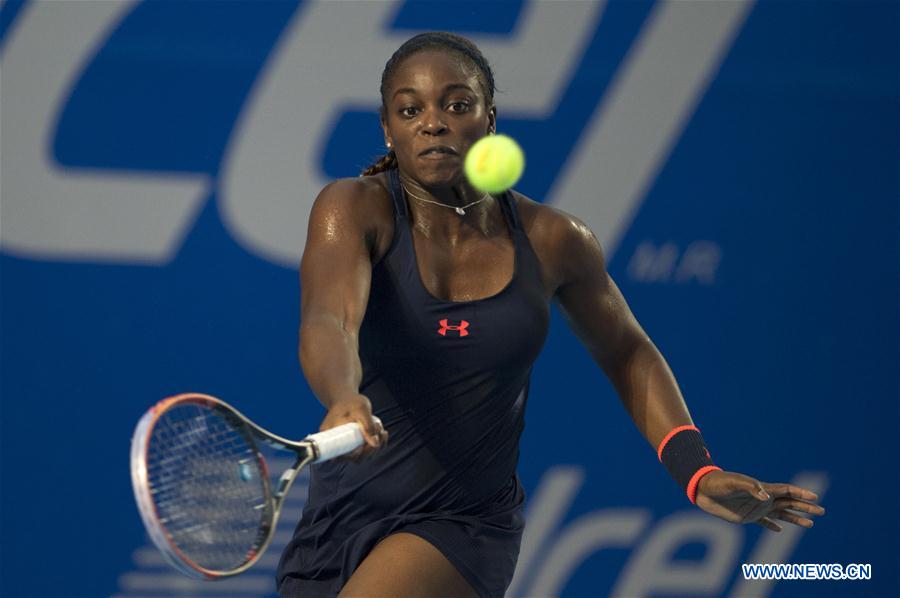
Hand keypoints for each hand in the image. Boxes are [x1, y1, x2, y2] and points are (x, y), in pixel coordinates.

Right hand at [319, 393, 387, 459]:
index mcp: (330, 435)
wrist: (347, 399)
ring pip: (364, 456)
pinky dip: (378, 444)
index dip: (355, 455)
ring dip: (376, 445)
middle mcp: (336, 444)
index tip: (365, 443)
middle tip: (379, 431)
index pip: (341, 455)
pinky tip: (383, 433)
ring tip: (380, 427)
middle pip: (355, 458)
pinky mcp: (354, 446)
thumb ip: (368, 425)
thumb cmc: (351, 401)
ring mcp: (346, 446)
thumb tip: (375, 444)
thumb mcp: (361, 408)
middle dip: (371, 448)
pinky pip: (367, 452)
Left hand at [694, 470, 824, 531]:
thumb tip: (766, 496)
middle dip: (805, 507)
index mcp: (762, 489)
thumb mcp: (734, 483)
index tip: (815, 497)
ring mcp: (756, 508)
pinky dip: (773, 526)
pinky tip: (780, 530)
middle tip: (821, 511)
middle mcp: (762, 498)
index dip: (801, 494)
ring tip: (810, 524)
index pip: (786, 491)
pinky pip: (764, 522)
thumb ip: (751, 488)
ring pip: (781, 514)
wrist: (703, 490)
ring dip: (795, 518)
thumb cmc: (719, 483)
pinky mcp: (747, 517)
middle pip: (789, 503)